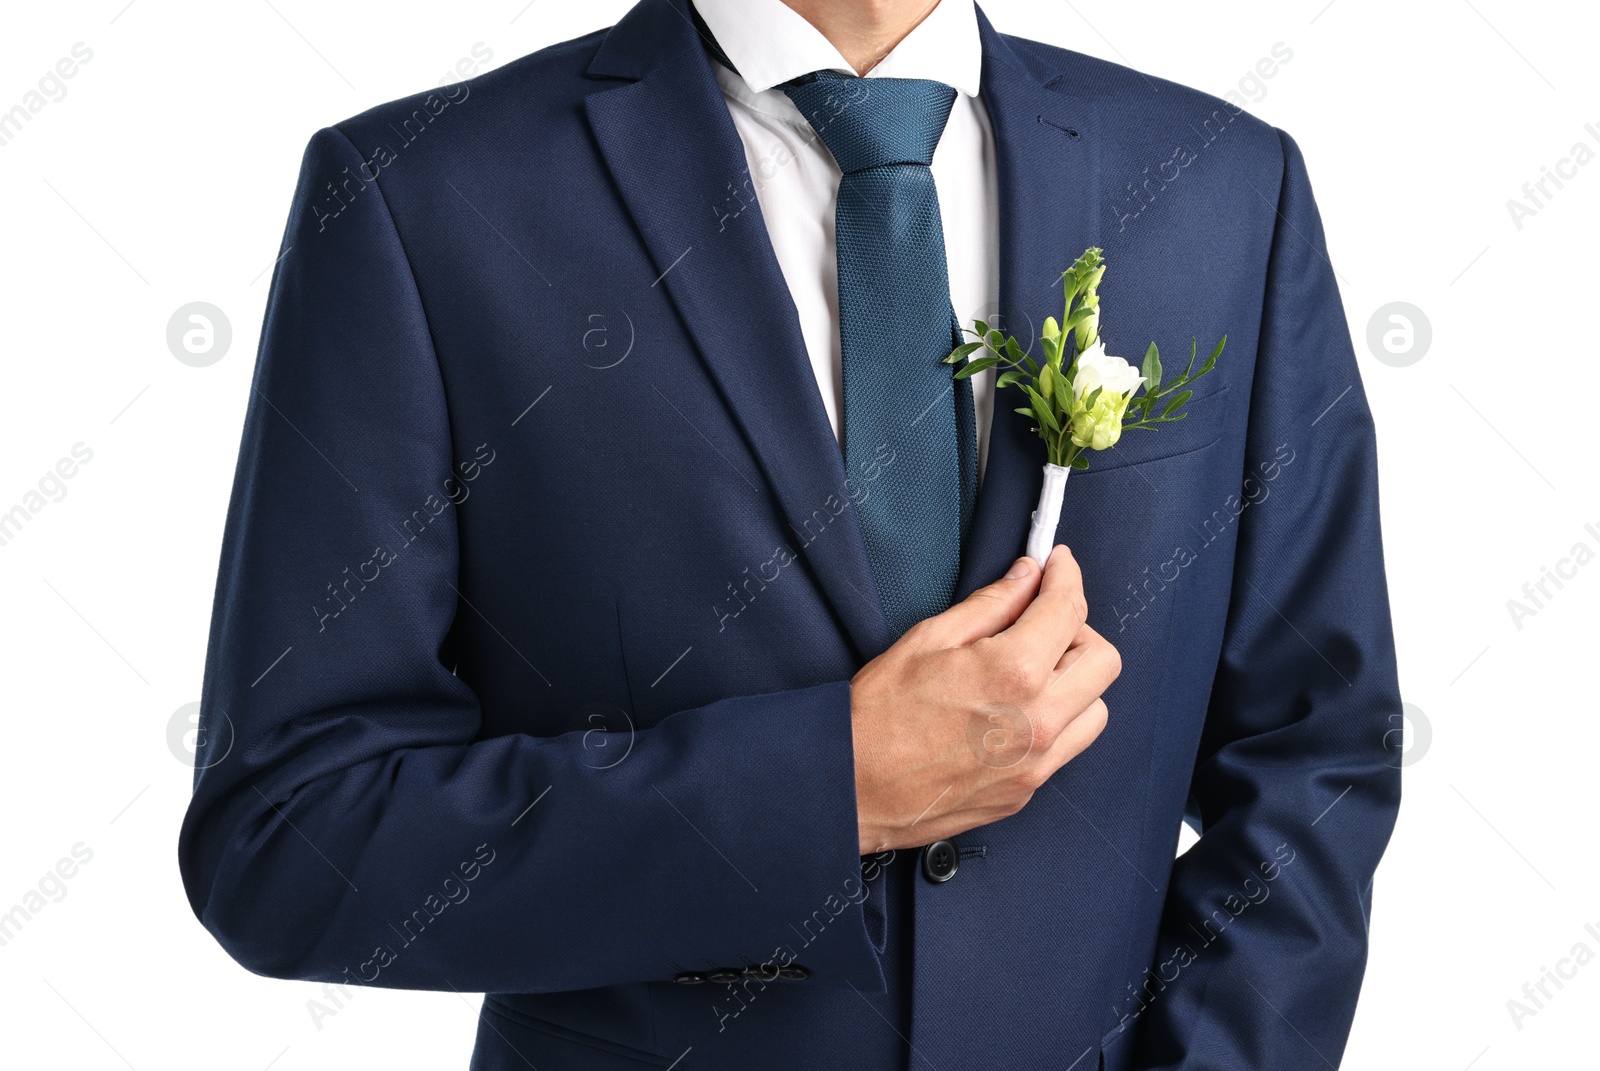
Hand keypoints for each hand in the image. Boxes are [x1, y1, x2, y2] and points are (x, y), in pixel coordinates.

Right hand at [848, 546, 1118, 853]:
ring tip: (1030, 672)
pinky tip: (1013, 711)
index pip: (1068, 609)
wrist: (851, 787)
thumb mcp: (928, 639)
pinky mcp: (1025, 792)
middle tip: (1041, 622)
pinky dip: (1054, 719)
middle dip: (1078, 630)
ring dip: (1075, 681)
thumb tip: (1026, 577)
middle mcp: (1039, 722)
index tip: (1057, 565)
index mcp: (1014, 673)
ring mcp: (1036, 764)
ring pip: (1095, 708)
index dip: (1065, 576)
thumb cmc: (877, 714)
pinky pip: (1066, 746)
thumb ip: (989, 605)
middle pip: (1103, 660)